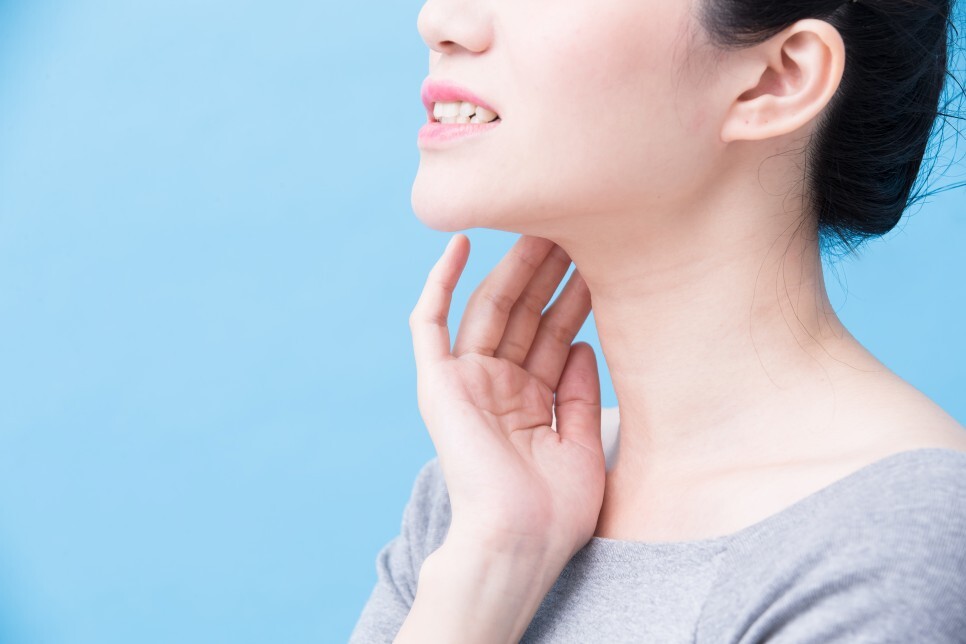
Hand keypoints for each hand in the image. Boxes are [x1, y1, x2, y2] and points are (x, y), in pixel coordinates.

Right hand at [409, 233, 603, 562]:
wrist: (519, 543)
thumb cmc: (554, 511)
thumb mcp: (583, 445)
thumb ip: (581, 394)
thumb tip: (583, 345)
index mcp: (530, 402)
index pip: (553, 335)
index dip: (575, 297)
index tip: (605, 258)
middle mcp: (497, 386)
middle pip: (523, 313)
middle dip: (548, 272)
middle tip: (577, 225)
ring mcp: (465, 383)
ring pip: (487, 309)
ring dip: (511, 268)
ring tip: (542, 224)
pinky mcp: (437, 385)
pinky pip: (429, 325)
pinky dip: (438, 285)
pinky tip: (460, 246)